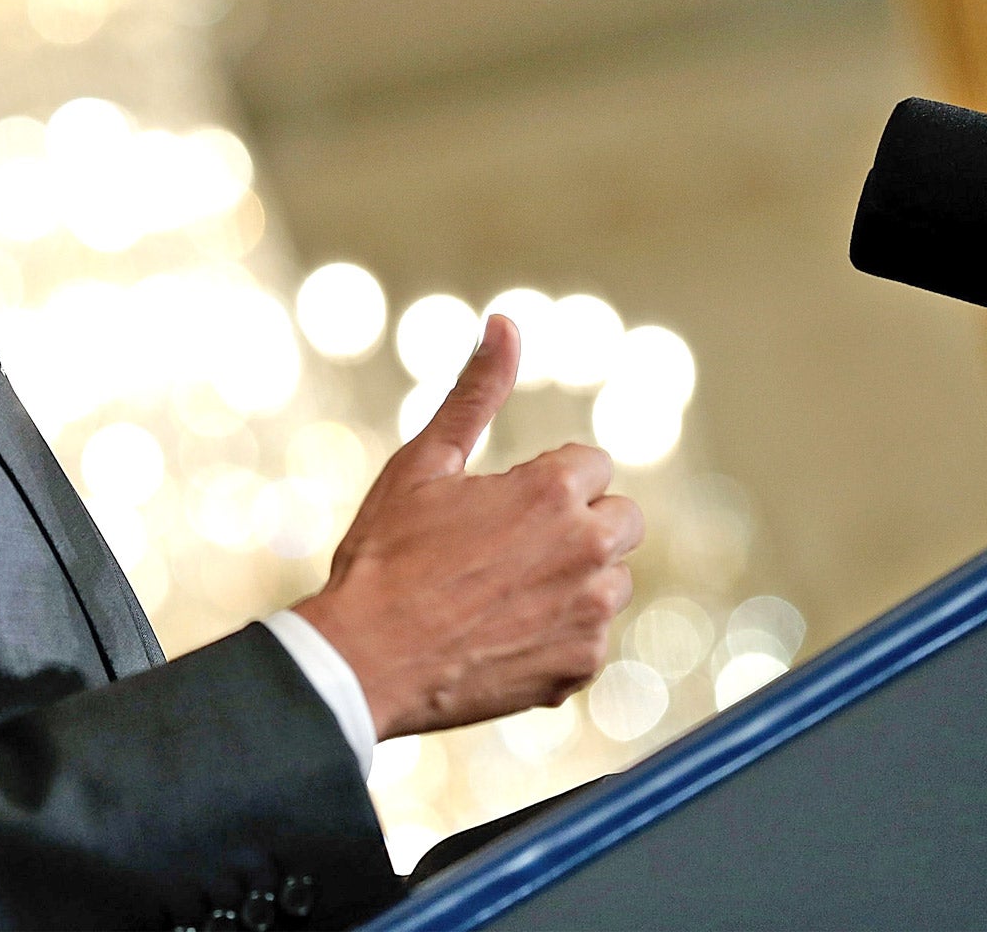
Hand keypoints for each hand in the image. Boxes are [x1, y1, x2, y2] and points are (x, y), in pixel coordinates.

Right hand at [293, 314, 645, 738]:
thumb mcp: (425, 461)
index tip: (503, 507)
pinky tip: (503, 634)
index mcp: (552, 491)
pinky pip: (592, 636)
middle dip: (580, 524)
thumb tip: (504, 321)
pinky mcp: (582, 665)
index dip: (545, 483)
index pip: (593, 467)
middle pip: (622, 520)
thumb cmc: (387, 555)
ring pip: (612, 581)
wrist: (364, 659)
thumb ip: (477, 390)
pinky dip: (559, 635)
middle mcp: (586, 549)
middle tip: (512, 548)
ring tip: (504, 593)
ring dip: (575, 581)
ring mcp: (589, 613)